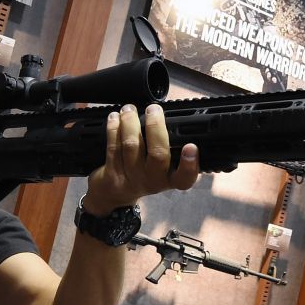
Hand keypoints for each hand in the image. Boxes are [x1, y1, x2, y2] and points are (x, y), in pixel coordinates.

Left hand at [83, 103, 198, 214]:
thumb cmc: (143, 174)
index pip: (185, 177)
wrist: (115, 195)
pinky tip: (115, 117)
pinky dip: (114, 129)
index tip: (191, 146)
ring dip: (130, 122)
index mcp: (170, 179)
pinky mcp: (113, 175)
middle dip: (155, 127)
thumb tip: (173, 118)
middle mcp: (153, 181)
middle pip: (158, 154)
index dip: (190, 164)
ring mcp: (132, 178)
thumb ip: (170, 150)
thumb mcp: (161, 170)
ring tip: (129, 109)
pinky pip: (113, 147)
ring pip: (131, 146)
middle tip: (153, 109)